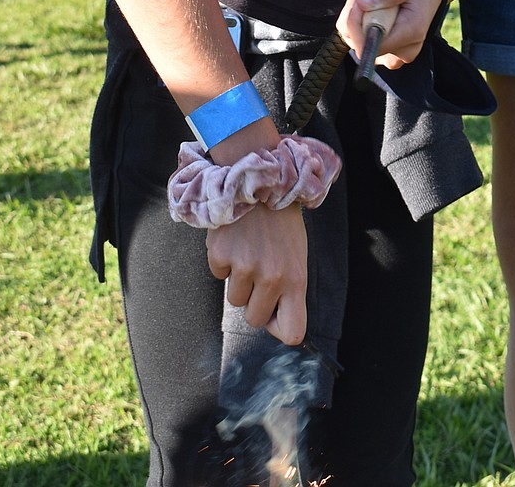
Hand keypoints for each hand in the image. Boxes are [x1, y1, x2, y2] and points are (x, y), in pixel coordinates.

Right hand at [205, 202, 307, 344]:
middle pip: (255, 320)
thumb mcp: (296, 254)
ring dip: (238, 280)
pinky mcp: (222, 255)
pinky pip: (218, 274)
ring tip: (248, 251)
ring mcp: (245, 267)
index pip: (293, 333)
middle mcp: (271, 278)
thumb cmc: (281, 221)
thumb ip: (288, 287)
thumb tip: (273, 319)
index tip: (275, 314)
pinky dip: (223, 261)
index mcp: (295, 279)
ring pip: (234, 300)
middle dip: (254, 302)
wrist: (262, 181)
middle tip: (258, 274)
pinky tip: (235, 240)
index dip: (280, 328)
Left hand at [336, 0, 444, 69]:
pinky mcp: (385, 52)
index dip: (357, 21)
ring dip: (357, 16)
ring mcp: (395, 53)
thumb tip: (363, 3)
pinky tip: (374, 10)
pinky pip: (357, 40)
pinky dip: (358, 22)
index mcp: (412, 32)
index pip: (372, 43)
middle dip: (357, 15)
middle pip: (360, 42)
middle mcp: (405, 50)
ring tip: (377, 0)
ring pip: (355, 40)